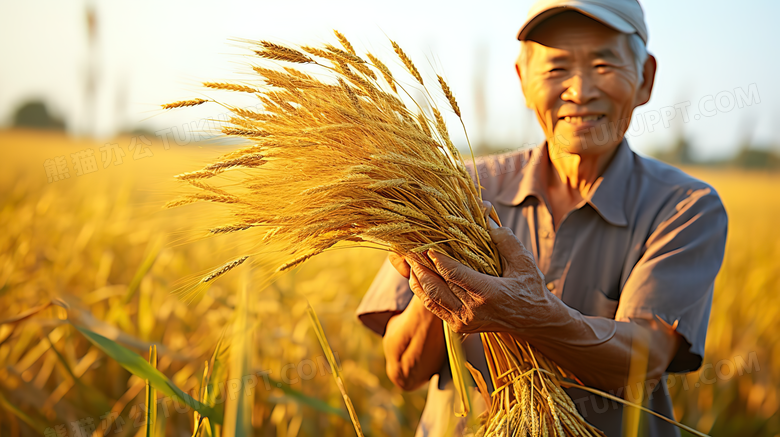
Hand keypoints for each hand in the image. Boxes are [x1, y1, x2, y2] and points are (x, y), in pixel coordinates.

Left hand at [397, 225, 555, 333]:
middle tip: (409, 248)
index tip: (426, 244)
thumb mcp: (524, 261)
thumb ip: (504, 238)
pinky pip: (432, 307)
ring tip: (409, 259)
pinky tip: (417, 274)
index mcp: (488, 293)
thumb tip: (485, 213)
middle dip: (419, 265)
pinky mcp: (458, 326)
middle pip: (435, 285)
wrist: (534, 321)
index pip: (453, 273)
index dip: (437, 258)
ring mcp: (463, 321)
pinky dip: (421, 290)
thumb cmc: (529, 287)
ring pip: (429, 297)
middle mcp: (472, 310)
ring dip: (416, 277)